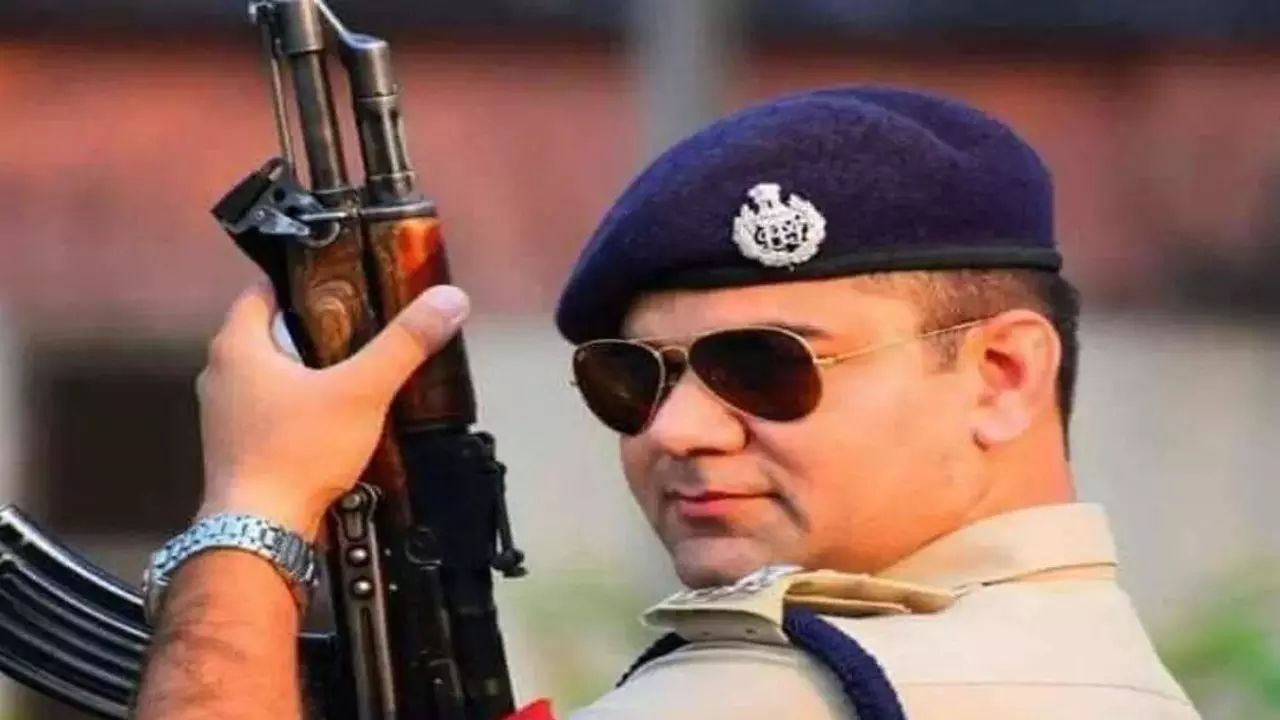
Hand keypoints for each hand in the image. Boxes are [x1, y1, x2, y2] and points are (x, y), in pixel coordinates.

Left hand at [194, 280, 471, 539]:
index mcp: (237, 343)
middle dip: (315, 328)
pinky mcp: (235, 448)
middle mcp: (220, 372)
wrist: (259, 532)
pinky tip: (336, 417)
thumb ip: (404, 343)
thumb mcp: (362, 391)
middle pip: (271, 332)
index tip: (347, 281)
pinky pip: (270, 410)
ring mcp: (223, 414)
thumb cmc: (300, 449)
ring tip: (358, 371)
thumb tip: (451, 297)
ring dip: (309, 371)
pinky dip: (300, 406)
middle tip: (365, 326)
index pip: (265, 288)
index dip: (303, 280)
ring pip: (272, 374)